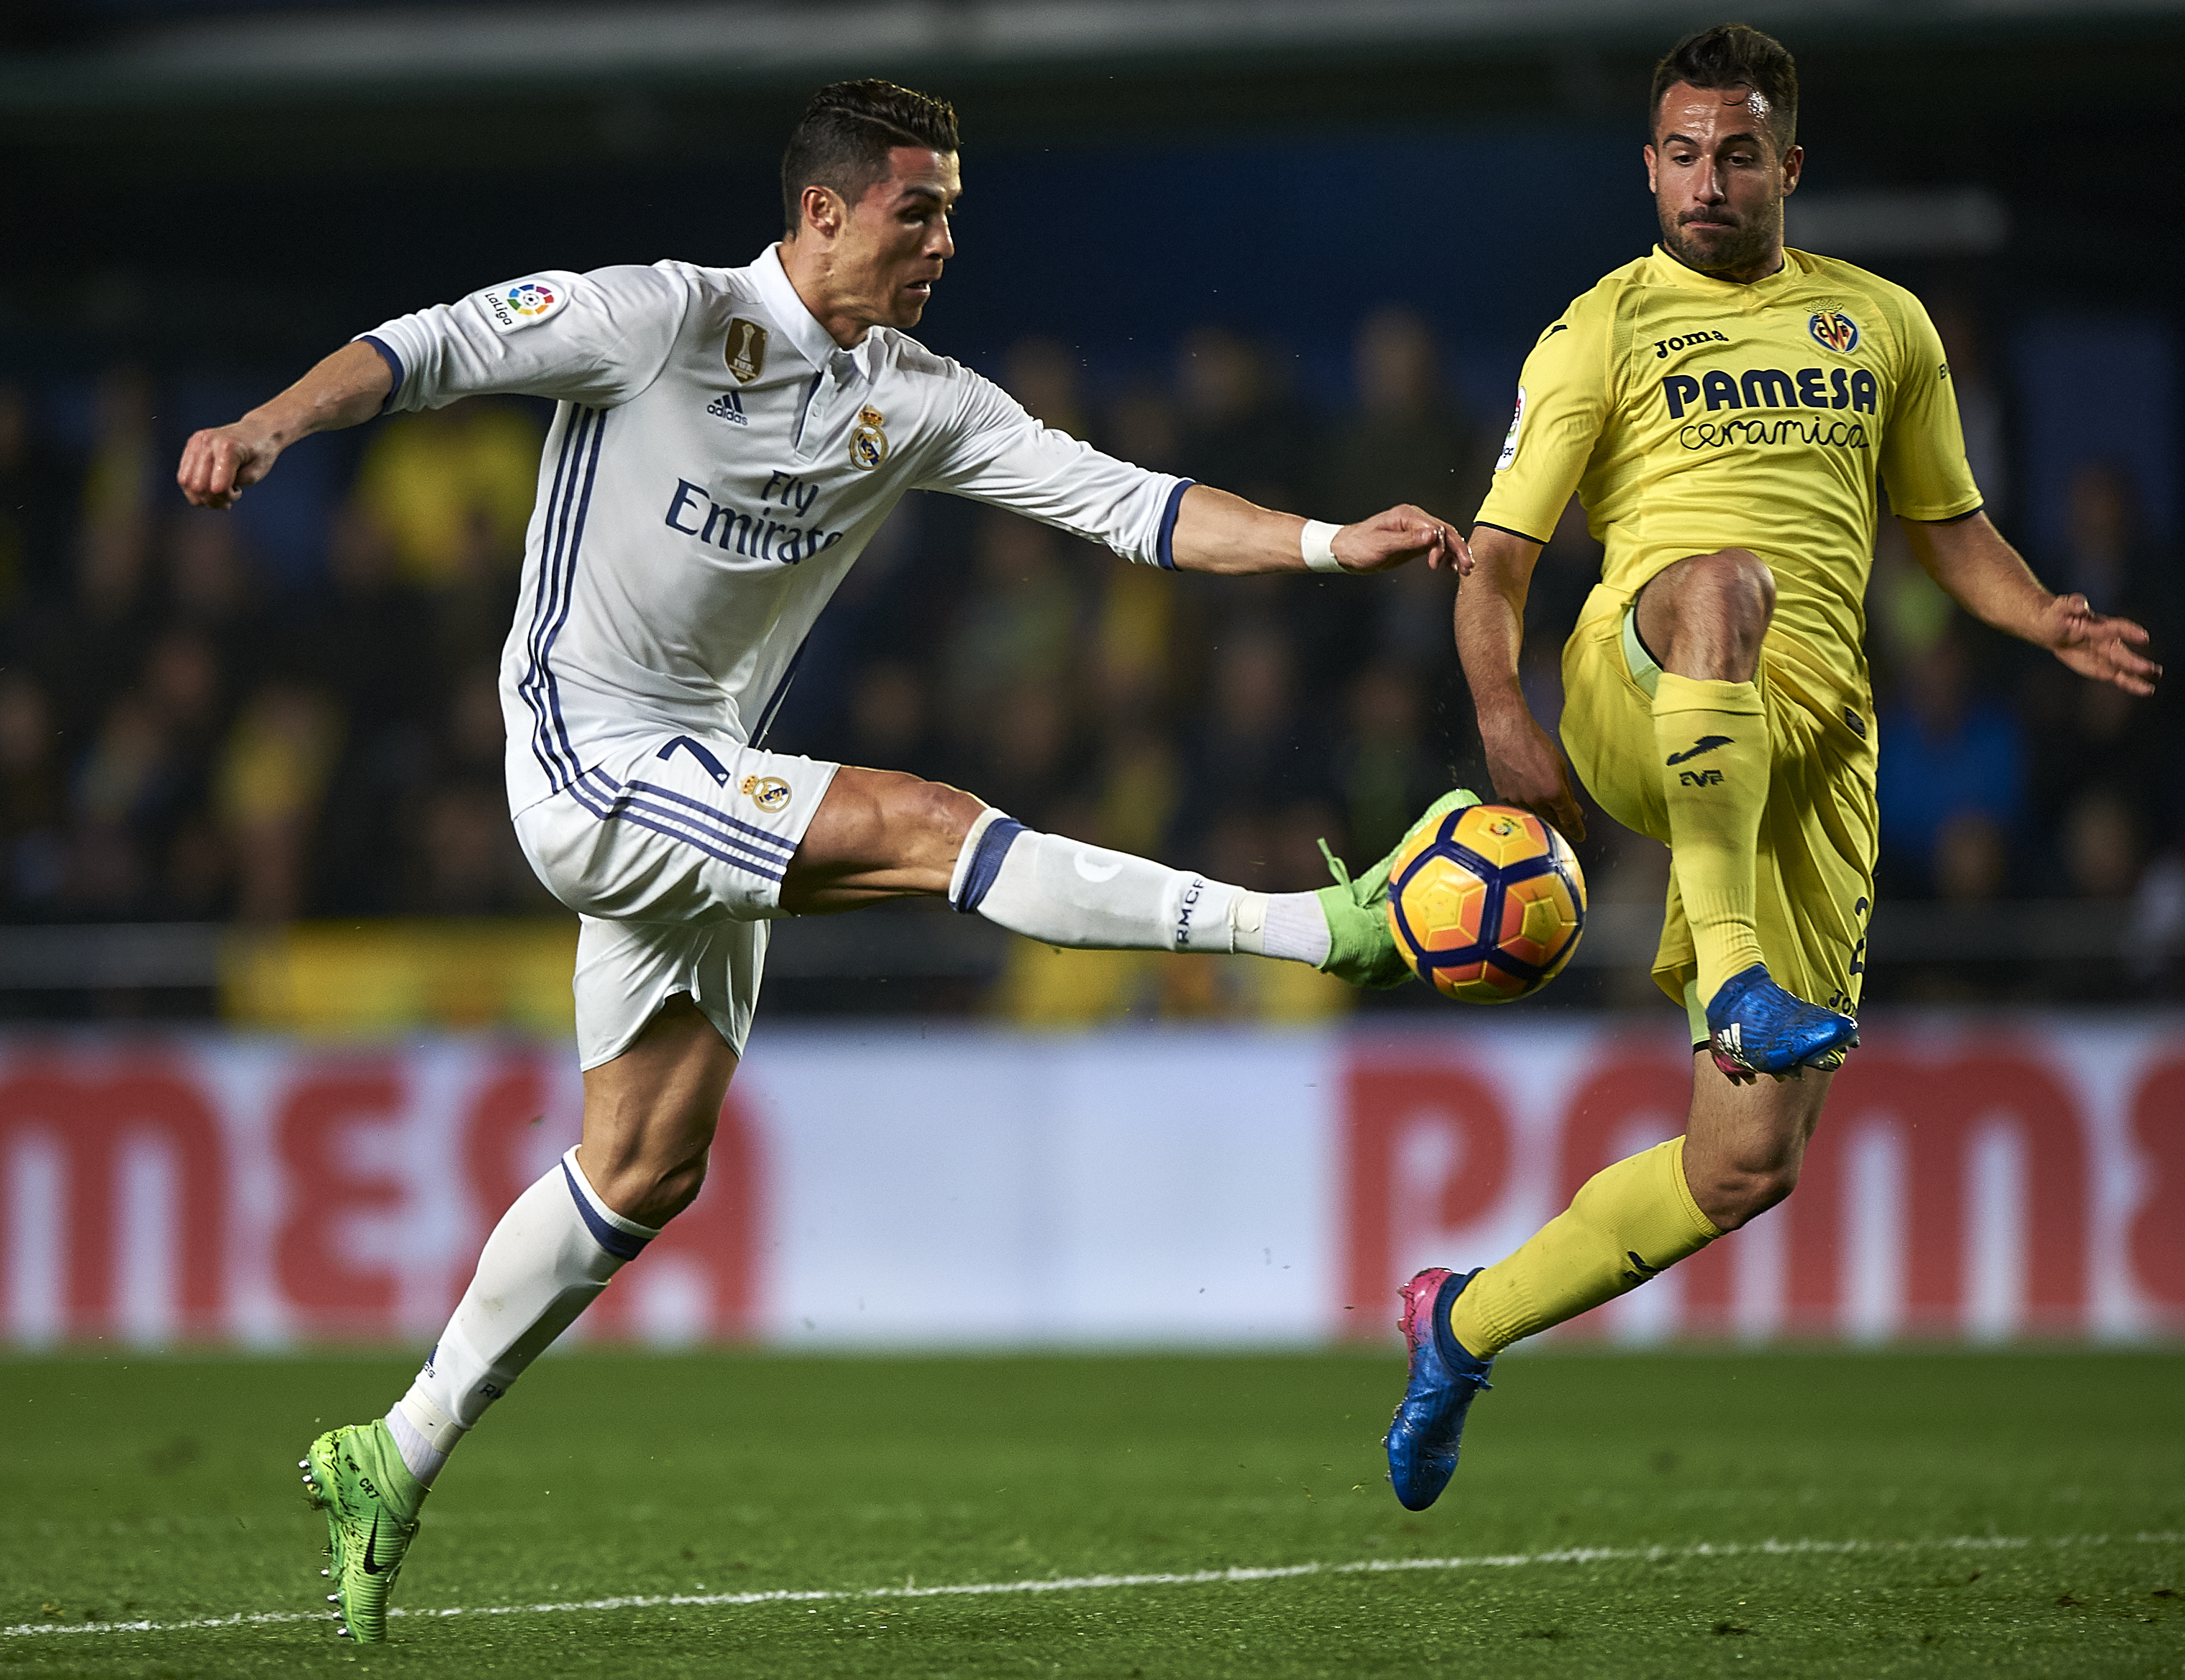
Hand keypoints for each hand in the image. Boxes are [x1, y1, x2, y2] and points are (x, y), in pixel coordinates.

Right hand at [177, 421, 280, 510]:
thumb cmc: (261, 453)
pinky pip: (183, 474)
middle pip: (198, 486)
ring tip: (217, 495)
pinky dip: (194, 487)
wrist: (257, 430)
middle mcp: (208, 442)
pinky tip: (209, 486)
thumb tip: (213, 490)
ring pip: (185, 481)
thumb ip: (237, 483)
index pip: (217, 486)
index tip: (238, 493)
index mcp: (227, 448)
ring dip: (201, 496)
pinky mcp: (191, 444)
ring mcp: (197, 442)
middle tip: (227, 500)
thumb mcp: (257, 473)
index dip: (226, 497)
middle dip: (213, 500)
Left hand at [1335, 505, 1471, 576]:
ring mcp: (1414, 530)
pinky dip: (1444, 555)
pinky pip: (1434, 546)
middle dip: (1458, 549)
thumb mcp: (1383, 545)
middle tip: (1467, 568)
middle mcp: (1413, 519)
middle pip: (1444, 531)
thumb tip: (1433, 535)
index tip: (1436, 566)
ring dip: (1454, 553)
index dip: (1441, 547)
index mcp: (1407, 516)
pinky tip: (1449, 567)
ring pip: (1443, 538)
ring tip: (1464, 570)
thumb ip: (1409, 541)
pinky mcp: (1412, 541)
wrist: (1343, 552)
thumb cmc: (1358, 547)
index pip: (1435, 528)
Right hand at [1480, 709, 1586, 842]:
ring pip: (1532, 816)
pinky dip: (1524, 805)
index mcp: (1553, 792)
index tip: (1580, 835)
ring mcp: (1517, 799)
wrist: (1506, 732)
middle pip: (1550, 822)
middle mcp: (1535, 799)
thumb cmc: (1532, 742)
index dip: (1576, 830)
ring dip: (1540, 813)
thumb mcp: (1560, 764)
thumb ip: (1567, 790)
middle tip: (1563, 820)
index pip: (1569, 819)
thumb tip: (1572, 806)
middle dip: (1558, 823)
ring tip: (1541, 801)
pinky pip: (1516, 808)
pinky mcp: (1503, 796)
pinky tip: (1525, 792)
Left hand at [2039, 592, 2159, 696]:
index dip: (2129, 632)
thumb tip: (2080, 604)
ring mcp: (2107, 656)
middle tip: (2149, 669)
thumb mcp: (2061, 607)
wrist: (2053, 629)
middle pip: (2121, 653)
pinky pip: (2119, 676)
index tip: (2144, 637)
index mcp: (2100, 625)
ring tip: (2151, 688)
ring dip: (2137, 676)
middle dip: (2134, 662)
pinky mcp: (2103, 668)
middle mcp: (2108, 641)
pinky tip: (2146, 690)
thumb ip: (2072, 604)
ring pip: (2124, 668)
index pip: (2116, 627)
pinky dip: (2131, 684)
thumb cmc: (2059, 614)